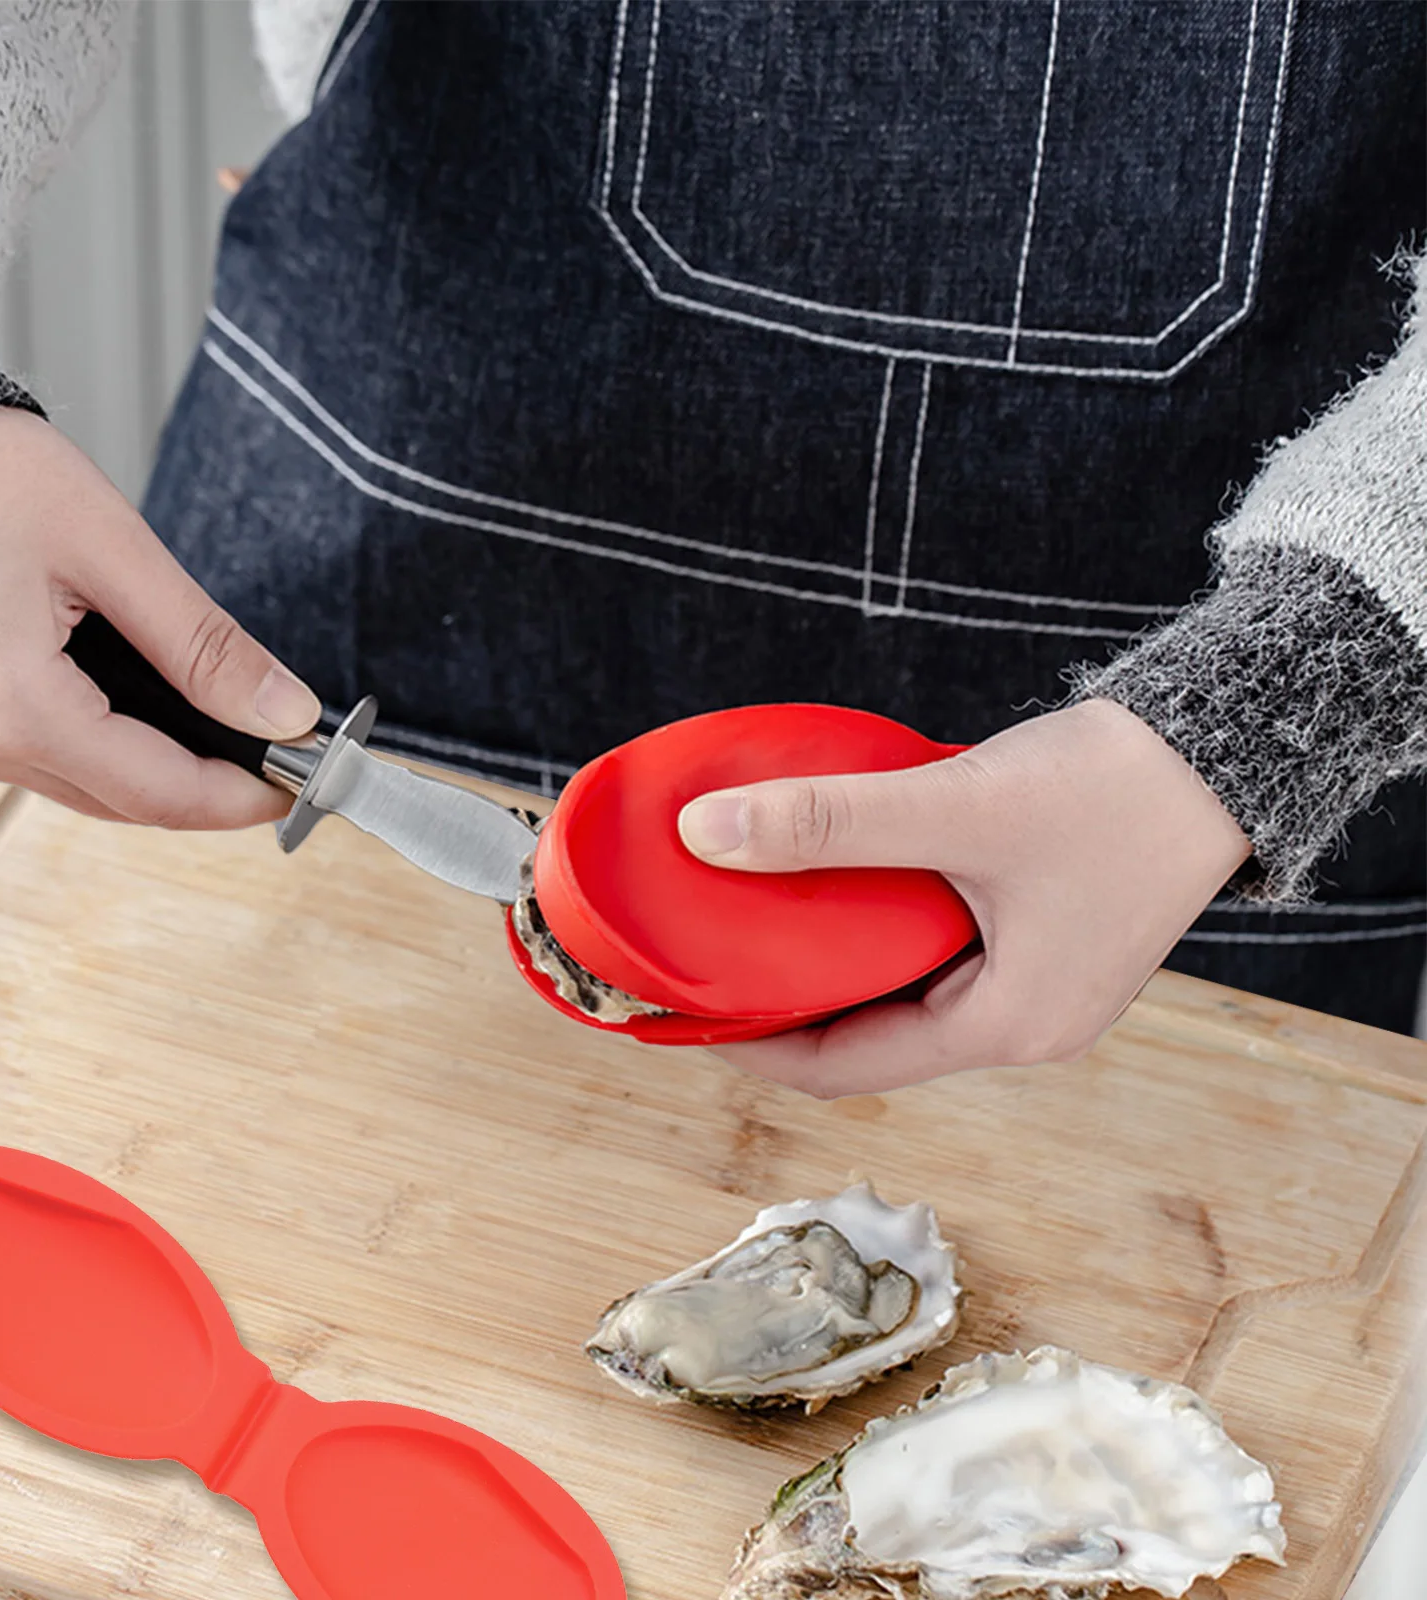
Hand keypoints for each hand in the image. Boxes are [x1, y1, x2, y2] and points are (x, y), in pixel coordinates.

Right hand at [0, 408, 318, 826]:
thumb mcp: (109, 545)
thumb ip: (203, 645)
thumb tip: (282, 711)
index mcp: (10, 705)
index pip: (160, 794)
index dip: (240, 798)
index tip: (298, 785)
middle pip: (115, 800)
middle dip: (198, 782)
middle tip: (265, 747)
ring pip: (66, 780)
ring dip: (135, 758)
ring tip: (193, 707)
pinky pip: (12, 750)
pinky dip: (74, 734)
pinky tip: (107, 688)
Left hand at [677, 700, 1250, 1096]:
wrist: (1224, 747)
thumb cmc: (1110, 786)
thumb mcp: (956, 807)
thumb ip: (829, 822)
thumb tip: (706, 833)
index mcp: (1007, 1027)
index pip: (844, 1069)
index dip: (752, 1045)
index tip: (679, 1011)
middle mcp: (1023, 1026)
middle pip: (869, 1042)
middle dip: (785, 1005)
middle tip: (704, 961)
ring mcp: (1038, 989)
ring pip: (902, 999)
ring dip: (832, 966)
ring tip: (752, 922)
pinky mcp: (1043, 945)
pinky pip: (936, 961)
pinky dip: (879, 936)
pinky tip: (833, 890)